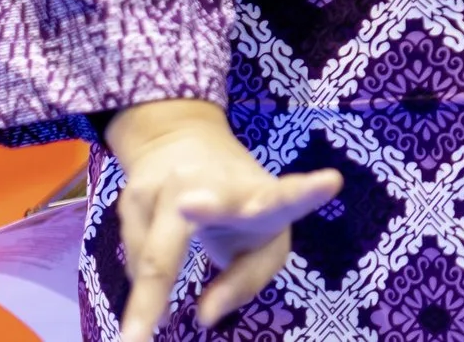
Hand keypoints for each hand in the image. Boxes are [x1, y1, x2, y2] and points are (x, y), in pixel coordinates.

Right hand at [105, 98, 342, 341]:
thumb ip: (244, 283)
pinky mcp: (132, 196)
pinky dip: (141, 287)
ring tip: (134, 337)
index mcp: (263, 195)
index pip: (288, 195)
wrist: (181, 140)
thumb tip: (205, 317)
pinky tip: (143, 304)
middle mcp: (216, 182)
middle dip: (206, 209)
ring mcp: (170, 184)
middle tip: (192, 205)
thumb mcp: (259, 242)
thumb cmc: (241, 207)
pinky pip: (134, 257)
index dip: (307, 192)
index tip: (331, 181)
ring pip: (154, 253)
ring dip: (144, 299)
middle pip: (212, 204)